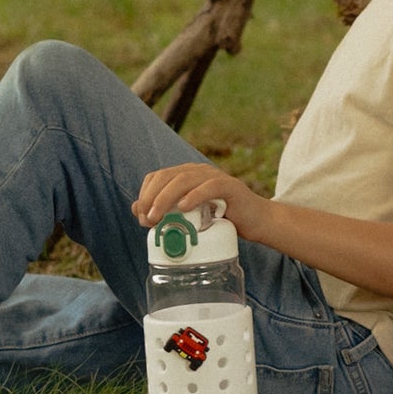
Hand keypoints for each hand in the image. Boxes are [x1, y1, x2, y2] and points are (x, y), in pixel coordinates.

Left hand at [132, 163, 272, 243]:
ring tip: (157, 216)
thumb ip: (166, 211)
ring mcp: (215, 177)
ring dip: (166, 198)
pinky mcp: (230, 187)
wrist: (256, 221)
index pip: (158, 176)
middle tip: (146, 219)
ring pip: (184, 179)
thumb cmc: (222, 219)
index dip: (145, 194)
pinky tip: (184, 207)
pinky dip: (195, 195)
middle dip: (151, 197)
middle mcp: (199, 172)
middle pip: (167, 176)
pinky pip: (210, 186)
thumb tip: (136, 209)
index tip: (141, 216)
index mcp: (187, 175)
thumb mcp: (190, 217)